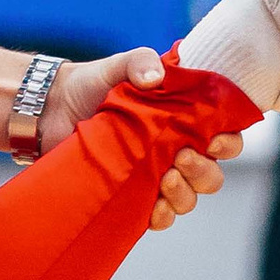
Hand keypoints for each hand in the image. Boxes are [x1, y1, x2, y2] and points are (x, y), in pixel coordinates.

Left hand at [48, 51, 242, 229]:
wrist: (50, 110)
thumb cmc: (90, 85)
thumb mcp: (117, 66)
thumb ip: (140, 62)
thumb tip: (155, 77)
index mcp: (183, 122)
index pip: (224, 137)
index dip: (229, 143)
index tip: (213, 139)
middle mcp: (174, 152)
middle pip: (211, 175)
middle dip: (204, 171)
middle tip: (181, 157)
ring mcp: (153, 177)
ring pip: (189, 198)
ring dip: (185, 193)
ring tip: (165, 179)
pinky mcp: (131, 195)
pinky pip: (159, 217)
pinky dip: (163, 216)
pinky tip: (154, 207)